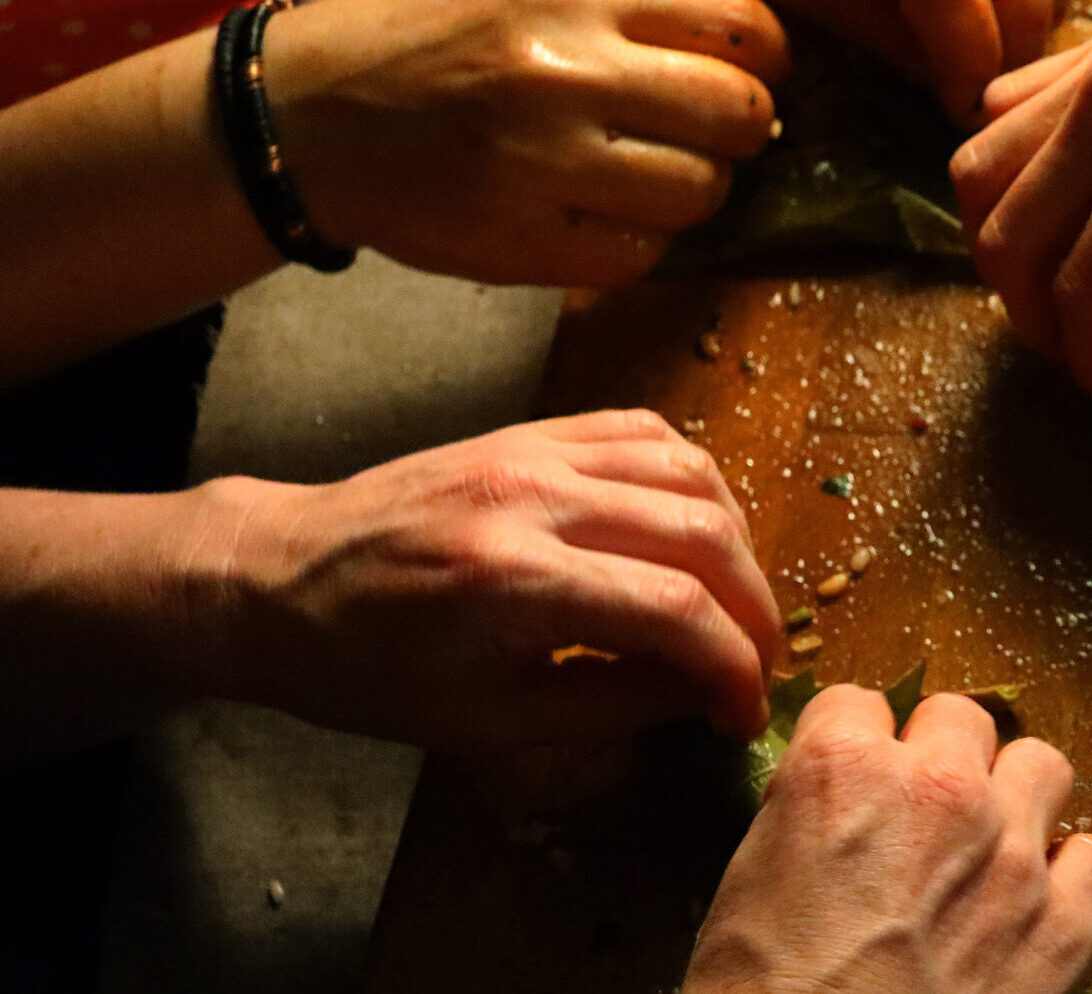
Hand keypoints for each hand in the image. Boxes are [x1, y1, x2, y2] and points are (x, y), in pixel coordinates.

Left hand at [191, 410, 782, 746]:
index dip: (735, 666)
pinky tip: (694, 528)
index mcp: (511, 581)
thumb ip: (611, 704)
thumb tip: (707, 693)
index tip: (746, 711)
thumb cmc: (367, 669)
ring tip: (732, 600)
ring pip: (692, 470)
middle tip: (757, 664)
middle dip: (755, 609)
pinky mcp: (533, 428)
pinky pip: (648, 431)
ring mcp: (535, 448)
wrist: (277, 579)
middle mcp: (534, 497)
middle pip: (703, 534)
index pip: (676, 610)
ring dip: (735, 541)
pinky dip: (694, 481)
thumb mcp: (486, 720)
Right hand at [263, 0, 788, 288]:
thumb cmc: (430, 47)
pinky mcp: (520, 242)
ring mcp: (543, 163)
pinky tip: (607, 218)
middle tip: (719, 135)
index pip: (739, 20)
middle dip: (748, 129)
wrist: (301, 116)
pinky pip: (641, 254)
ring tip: (657, 177)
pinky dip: (642, 243)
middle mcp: (566, 72)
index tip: (761, 73)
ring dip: (698, 191)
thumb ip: (639, 19)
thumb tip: (755, 68)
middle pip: (738, 112)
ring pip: (700, 192)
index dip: (771, 56)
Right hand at [686, 686, 1091, 993]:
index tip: (858, 777)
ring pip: (1043, 766)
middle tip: (925, 817)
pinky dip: (1068, 878)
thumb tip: (838, 809)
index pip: (858, 703)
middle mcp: (938, 791)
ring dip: (1016, 800)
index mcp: (841, 772)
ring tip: (992, 850)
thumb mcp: (746, 890)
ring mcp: (1013, 854)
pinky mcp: (1065, 925)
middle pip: (960, 719)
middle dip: (941, 759)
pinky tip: (1035, 910)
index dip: (856, 745)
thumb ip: (805, 819)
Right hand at [947, 0, 1091, 413]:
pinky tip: (1062, 197)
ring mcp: (1088, 69)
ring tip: (1062, 285)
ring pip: (979, 176)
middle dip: (1037, 321)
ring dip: (1002, 249)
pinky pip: (1002, 114)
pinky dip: (1007, 171)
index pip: (1090, 293)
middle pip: (1009, 243)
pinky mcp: (1088, 44)